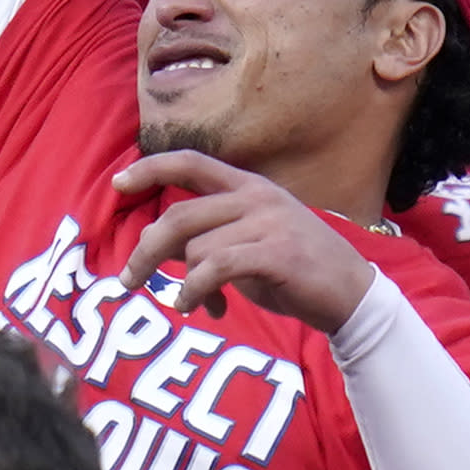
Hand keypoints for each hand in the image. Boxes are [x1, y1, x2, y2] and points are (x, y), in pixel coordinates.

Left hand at [114, 148, 379, 328]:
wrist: (352, 294)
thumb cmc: (295, 271)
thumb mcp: (249, 243)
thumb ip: (210, 238)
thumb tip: (162, 252)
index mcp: (248, 186)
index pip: (190, 162)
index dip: (150, 169)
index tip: (118, 184)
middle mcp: (256, 197)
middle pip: (180, 216)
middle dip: (146, 252)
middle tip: (128, 281)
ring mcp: (268, 223)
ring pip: (197, 249)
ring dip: (183, 284)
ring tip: (190, 305)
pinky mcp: (277, 253)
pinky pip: (218, 268)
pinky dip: (196, 290)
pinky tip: (194, 307)